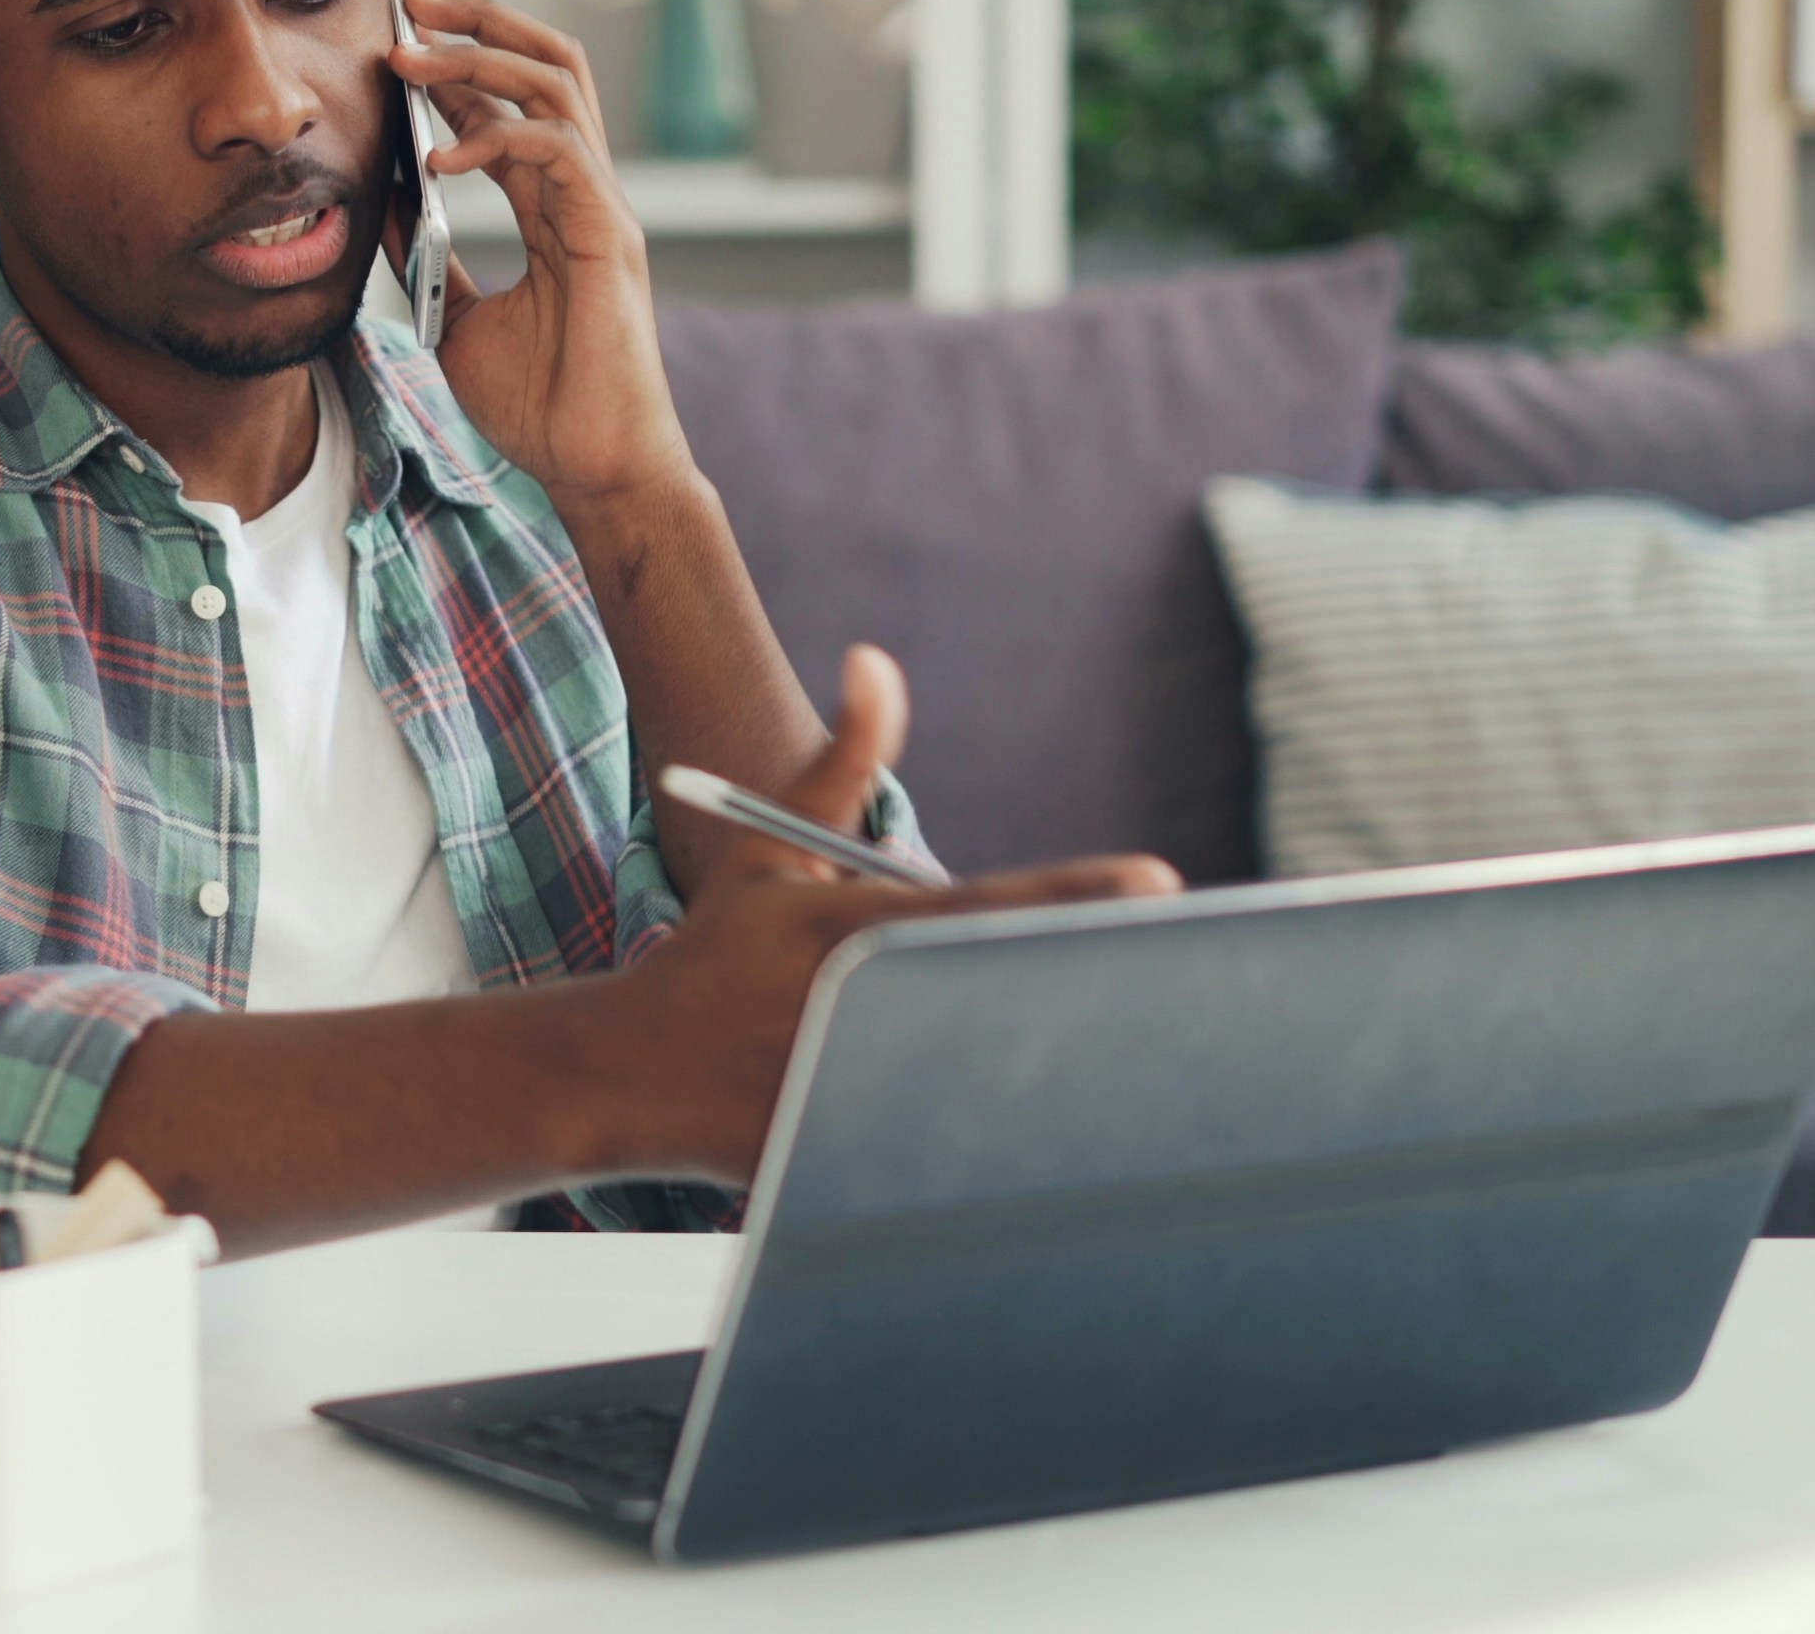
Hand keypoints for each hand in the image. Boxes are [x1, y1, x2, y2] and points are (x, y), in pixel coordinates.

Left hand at [389, 0, 696, 513]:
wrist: (595, 470)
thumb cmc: (542, 408)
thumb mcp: (456, 317)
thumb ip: (428, 256)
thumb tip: (381, 202)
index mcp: (555, 207)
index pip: (512, 105)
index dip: (458, 64)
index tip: (396, 38)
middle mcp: (585, 193)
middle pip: (548, 65)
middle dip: (481, 22)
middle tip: (410, 0)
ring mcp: (603, 208)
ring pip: (557, 86)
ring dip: (479, 60)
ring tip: (409, 58)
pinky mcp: (610, 236)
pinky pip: (559, 151)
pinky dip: (495, 140)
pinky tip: (438, 162)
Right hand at [597, 647, 1181, 1182]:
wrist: (629, 1074)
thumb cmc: (716, 955)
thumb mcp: (771, 854)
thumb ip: (841, 763)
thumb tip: (875, 658)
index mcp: (857, 929)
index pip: (990, 905)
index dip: (1078, 895)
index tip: (1160, 880)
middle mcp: (866, 1006)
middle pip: (1013, 995)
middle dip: (1093, 986)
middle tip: (1185, 977)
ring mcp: (858, 1087)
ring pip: (992, 1082)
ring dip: (1061, 1074)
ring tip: (1137, 1077)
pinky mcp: (853, 1156)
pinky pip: (950, 1153)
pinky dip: (994, 1148)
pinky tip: (1044, 1156)